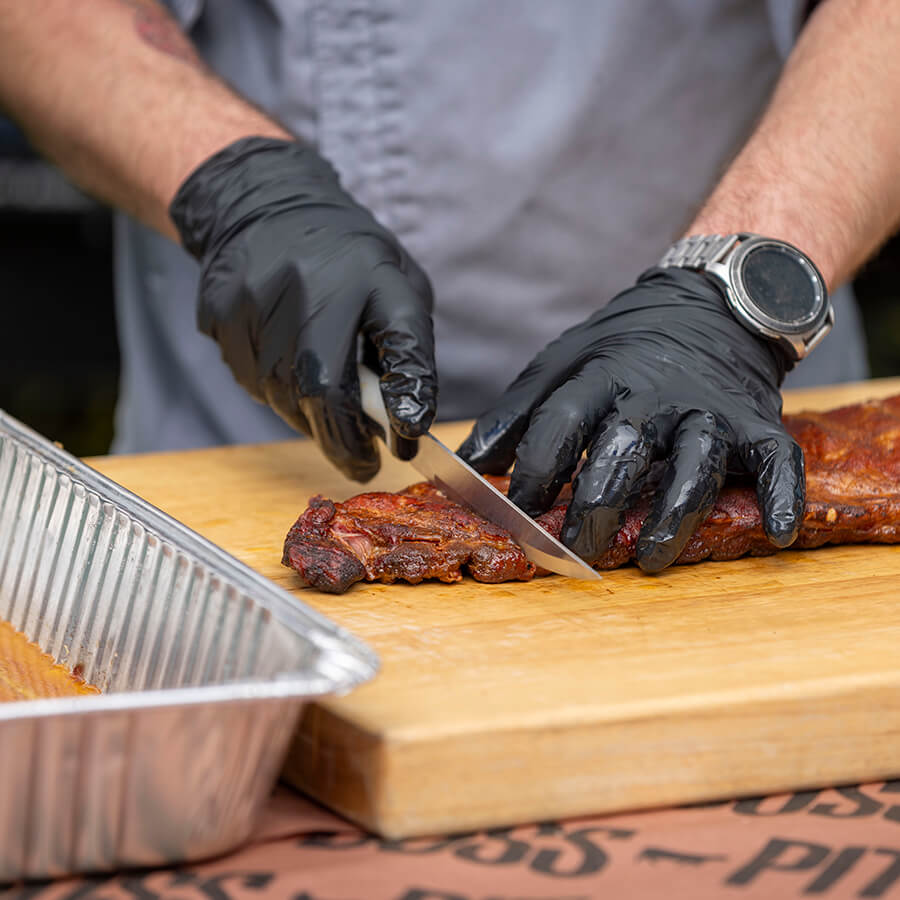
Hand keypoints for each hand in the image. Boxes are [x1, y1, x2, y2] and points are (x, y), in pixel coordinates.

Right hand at [169, 136, 435, 480]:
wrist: (265, 207)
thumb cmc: (346, 259)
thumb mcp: (396, 286)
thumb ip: (407, 349)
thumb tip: (405, 420)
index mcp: (372, 276)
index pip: (401, 347)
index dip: (406, 401)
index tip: (405, 444)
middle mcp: (309, 287)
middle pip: (322, 391)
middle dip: (344, 440)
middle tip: (362, 462)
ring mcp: (256, 303)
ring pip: (283, 396)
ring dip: (310, 417)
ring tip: (326, 408)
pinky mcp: (220, 317)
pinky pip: (251, 381)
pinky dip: (277, 393)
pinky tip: (288, 369)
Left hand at [458, 267, 803, 571]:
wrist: (706, 306)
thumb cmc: (621, 349)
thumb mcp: (561, 364)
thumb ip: (518, 414)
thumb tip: (470, 464)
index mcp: (600, 377)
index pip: (560, 424)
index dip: (535, 470)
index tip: (517, 511)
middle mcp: (655, 395)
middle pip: (622, 450)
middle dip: (596, 504)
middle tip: (575, 550)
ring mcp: (709, 410)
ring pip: (693, 464)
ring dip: (674, 515)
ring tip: (653, 559)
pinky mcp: (756, 423)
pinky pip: (776, 460)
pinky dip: (782, 496)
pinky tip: (777, 533)